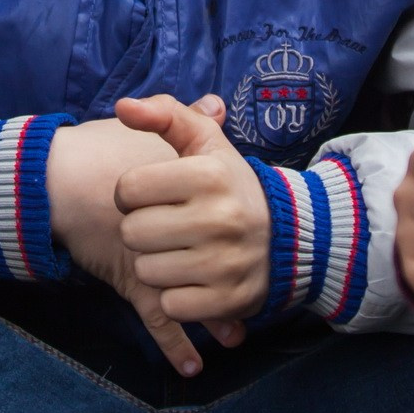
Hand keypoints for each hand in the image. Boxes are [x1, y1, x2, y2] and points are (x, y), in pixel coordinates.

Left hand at [46, 106, 237, 377]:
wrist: (291, 235)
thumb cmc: (229, 185)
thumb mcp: (206, 141)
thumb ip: (165, 114)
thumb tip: (123, 106)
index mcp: (209, 174)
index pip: (128, 189)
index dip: (132, 193)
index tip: (153, 195)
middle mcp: (220, 218)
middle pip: (133, 233)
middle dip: (143, 230)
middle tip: (167, 225)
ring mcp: (226, 263)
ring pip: (147, 271)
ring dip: (156, 264)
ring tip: (180, 251)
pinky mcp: (228, 300)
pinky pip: (170, 306)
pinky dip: (175, 296)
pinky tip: (194, 278)